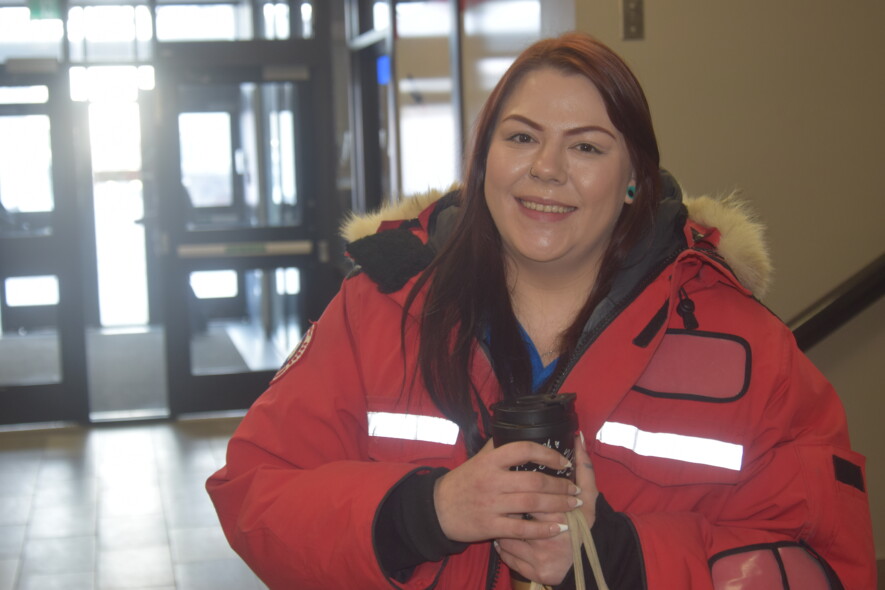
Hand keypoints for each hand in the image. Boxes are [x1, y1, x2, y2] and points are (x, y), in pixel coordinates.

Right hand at [433, 439, 580, 543]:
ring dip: (558, 504)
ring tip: (573, 505)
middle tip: (575, 489)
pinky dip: (542, 529)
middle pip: (534, 480)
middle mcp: (492, 481)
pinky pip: (522, 528)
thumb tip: (519, 429)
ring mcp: (491, 504)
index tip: (564, 461)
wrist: (437, 509)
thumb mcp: (477, 459)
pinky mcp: (490, 526)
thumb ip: (498, 446)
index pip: (523, 449)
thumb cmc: (462, 482)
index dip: (548, 454)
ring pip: (532, 503)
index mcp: (490, 461)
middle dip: (561, 485)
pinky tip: (557, 527)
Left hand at [495, 433, 598, 584]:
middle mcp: (552, 543)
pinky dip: (503, 543)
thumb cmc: (585, 525)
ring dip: (501, 523)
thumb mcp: (590, 498)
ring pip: (509, 536)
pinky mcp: (536, 573)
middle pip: (518, 517)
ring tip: (499, 511)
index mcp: (564, 520)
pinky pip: (509, 555)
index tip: (514, 480)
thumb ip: (585, 468)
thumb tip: (579, 437)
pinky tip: (502, 533)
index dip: (523, 489)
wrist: (586, 564)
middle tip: (502, 494)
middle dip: (508, 505)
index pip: (534, 498)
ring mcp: (542, 560)